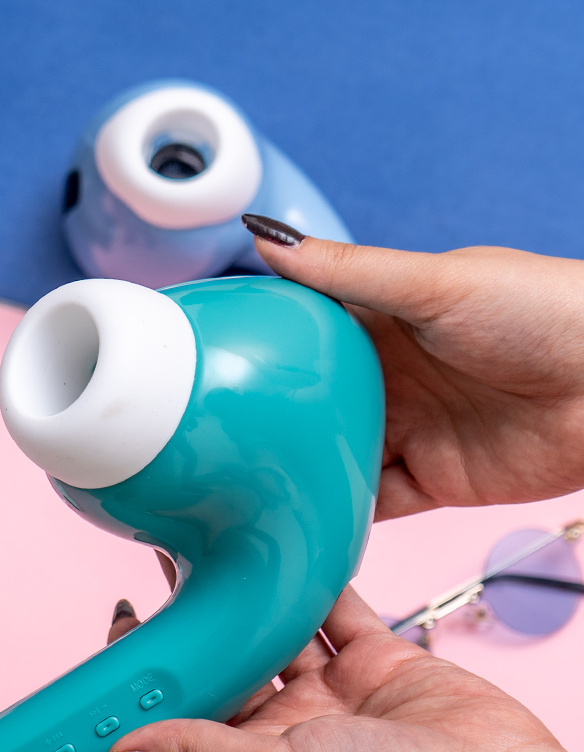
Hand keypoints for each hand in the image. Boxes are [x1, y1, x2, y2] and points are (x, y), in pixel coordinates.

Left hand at [98, 587, 583, 751]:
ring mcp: (330, 696)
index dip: (145, 687)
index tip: (114, 637)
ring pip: (272, 633)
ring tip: (205, 543)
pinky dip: (312, 582)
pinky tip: (283, 549)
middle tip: (158, 565)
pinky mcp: (375, 662)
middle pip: (222, 670)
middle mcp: (284, 733)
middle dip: (190, 625)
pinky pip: (333, 612)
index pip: (178, 725)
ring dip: (243, 595)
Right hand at [243, 220, 583, 519]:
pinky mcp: (433, 481)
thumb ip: (345, 271)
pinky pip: (372, 502)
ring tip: (242, 483)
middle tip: (209, 436)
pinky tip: (304, 514)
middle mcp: (388, 380)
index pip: (301, 337)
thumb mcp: (433, 283)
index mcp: (380, 324)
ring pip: (331, 457)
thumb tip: (265, 238)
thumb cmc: (545, 310)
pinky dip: (340, 512)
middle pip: (309, 406)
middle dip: (268, 422)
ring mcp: (409, 431)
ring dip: (297, 471)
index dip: (256, 349)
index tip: (205, 362)